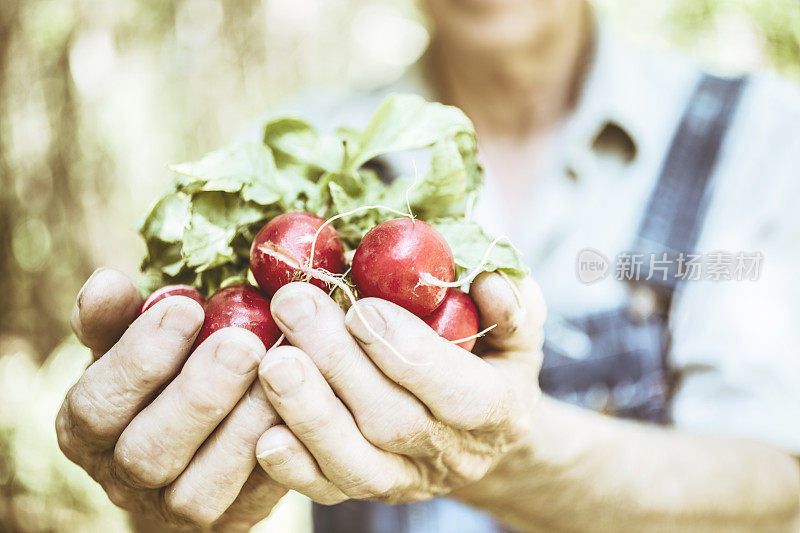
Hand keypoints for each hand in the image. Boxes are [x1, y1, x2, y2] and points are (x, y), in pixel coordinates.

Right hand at [58, 269, 285, 529]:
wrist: (200, 440)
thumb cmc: (164, 374)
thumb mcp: (136, 342)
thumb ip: (119, 317)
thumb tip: (106, 282)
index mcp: (87, 428)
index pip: (96, 403)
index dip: (139, 359)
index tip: (188, 309)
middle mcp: (123, 477)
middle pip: (146, 454)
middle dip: (197, 396)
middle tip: (243, 343)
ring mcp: (173, 510)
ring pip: (197, 491)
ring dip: (241, 430)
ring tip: (279, 373)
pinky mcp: (228, 521)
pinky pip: (251, 501)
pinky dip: (278, 456)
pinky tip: (301, 408)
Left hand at [254, 272, 544, 504]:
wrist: (479, 433)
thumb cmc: (493, 364)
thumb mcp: (517, 332)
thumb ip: (512, 308)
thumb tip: (487, 282)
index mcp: (498, 411)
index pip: (459, 393)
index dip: (408, 353)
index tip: (361, 307)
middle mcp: (453, 454)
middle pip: (393, 421)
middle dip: (338, 363)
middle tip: (294, 306)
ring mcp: (408, 480)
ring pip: (356, 463)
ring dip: (309, 412)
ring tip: (272, 361)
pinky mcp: (369, 490)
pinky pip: (329, 490)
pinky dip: (294, 468)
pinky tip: (262, 430)